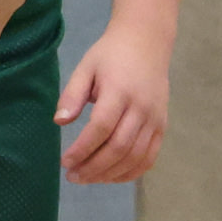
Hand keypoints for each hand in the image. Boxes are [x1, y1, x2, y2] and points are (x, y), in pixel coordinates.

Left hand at [58, 29, 170, 183]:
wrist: (147, 42)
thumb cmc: (111, 54)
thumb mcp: (86, 67)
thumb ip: (72, 95)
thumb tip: (59, 122)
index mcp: (119, 91)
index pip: (100, 128)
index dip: (82, 149)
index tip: (65, 161)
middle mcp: (141, 107)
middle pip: (118, 147)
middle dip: (93, 168)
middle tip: (72, 176)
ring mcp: (155, 118)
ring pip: (134, 157)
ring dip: (109, 174)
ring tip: (88, 178)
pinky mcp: (162, 125)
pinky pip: (149, 157)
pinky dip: (131, 173)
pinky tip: (111, 177)